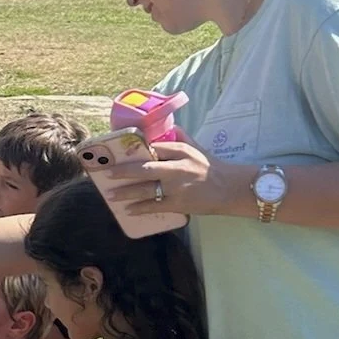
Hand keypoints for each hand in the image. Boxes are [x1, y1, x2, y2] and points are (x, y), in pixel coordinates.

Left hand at [91, 137, 243, 220]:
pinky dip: (140, 208)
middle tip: (107, 172)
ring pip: (146, 189)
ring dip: (126, 193)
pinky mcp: (179, 204)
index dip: (135, 150)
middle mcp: (177, 168)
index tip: (118, 152)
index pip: (154, 148)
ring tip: (110, 195)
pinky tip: (127, 210)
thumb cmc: (211, 167)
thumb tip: (164, 128)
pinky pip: (154, 206)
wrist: (230, 189)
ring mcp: (177, 187)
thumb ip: (179, 138)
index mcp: (181, 151)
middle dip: (123, 171)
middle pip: (144, 168)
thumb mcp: (196, 148)